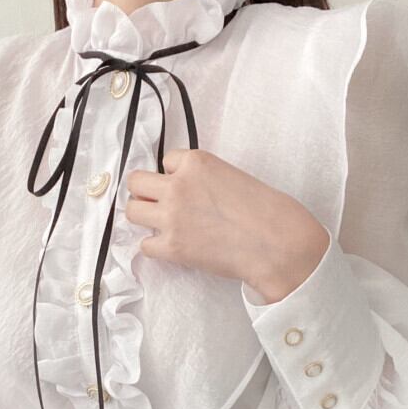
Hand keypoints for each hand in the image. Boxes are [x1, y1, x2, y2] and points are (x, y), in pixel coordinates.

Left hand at [125, 148, 329, 303]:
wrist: (276, 243)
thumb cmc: (264, 211)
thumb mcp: (231, 176)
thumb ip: (202, 178)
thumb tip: (184, 190)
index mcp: (196, 162)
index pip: (166, 161)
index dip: (174, 176)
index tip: (185, 189)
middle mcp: (178, 185)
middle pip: (136, 182)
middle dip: (145, 192)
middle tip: (160, 205)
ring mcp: (171, 216)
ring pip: (132, 211)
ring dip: (144, 217)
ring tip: (162, 225)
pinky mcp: (171, 246)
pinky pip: (144, 245)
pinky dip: (155, 247)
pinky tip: (173, 247)